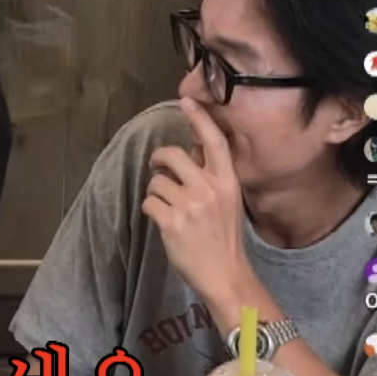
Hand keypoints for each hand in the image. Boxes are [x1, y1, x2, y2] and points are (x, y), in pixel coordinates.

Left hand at [141, 97, 252, 300]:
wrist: (225, 274)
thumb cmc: (223, 238)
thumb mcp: (227, 201)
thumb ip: (210, 176)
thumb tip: (195, 149)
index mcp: (227, 182)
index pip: (214, 142)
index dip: (200, 119)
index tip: (187, 101)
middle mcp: (209, 189)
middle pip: (173, 154)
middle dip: (159, 158)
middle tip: (157, 166)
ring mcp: (190, 205)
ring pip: (157, 181)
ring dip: (156, 192)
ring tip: (168, 208)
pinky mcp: (171, 221)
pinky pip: (149, 202)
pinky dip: (151, 210)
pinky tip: (163, 222)